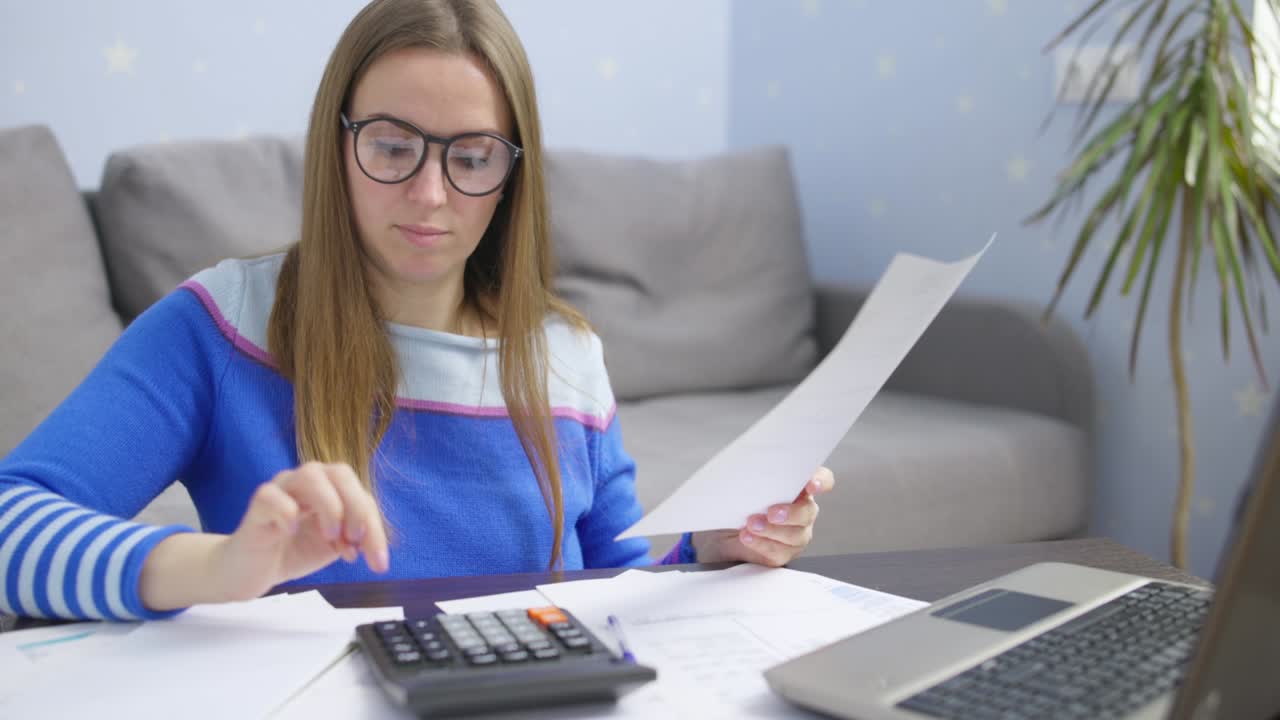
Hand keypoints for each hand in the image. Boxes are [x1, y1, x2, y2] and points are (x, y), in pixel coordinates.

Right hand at [211, 462, 390, 600]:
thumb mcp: (333, 546)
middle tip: (354, 540)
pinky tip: (291, 533)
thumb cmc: (293, 551)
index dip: (374, 525)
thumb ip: (353, 538)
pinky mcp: (257, 506)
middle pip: (341, 472)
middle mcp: (306, 481)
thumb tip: (372, 543)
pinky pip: (272, 496)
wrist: (250, 572)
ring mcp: (280, 489)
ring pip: (310, 475)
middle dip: (357, 508)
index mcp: (330, 488)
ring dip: (329, 506)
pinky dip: (287, 513)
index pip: (360, 493)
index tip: (378, 562)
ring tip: (329, 537)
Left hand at [691, 467, 833, 566]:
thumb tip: (750, 466)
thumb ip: (757, 476)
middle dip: (790, 513)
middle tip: (771, 513)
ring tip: (751, 525)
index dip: (821, 481)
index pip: (822, 479)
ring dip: (772, 530)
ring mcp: (796, 533)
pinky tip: (747, 537)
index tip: (810, 484)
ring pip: (795, 535)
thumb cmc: (738, 502)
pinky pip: (779, 551)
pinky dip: (761, 543)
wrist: (721, 530)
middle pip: (808, 511)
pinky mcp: (783, 552)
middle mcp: (802, 510)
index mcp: (798, 487)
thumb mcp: (745, 484)